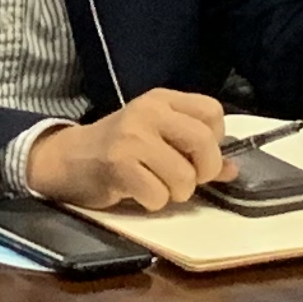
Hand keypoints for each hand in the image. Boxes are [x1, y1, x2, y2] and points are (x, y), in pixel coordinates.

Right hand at [22, 88, 231, 213]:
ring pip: (184, 177)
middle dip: (202, 171)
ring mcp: (132, 137)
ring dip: (175, 193)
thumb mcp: (158, 138)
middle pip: (204, 142)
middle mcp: (149, 112)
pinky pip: (158, 195)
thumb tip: (233, 169)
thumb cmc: (120, 149)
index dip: (215, 141)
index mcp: (162, 99)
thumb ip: (194, 150)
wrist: (69, 159)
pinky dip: (153, 202)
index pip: (213, 112)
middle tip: (184, 178)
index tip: (196, 154)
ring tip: (156, 186)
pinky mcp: (118, 164)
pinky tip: (138, 192)